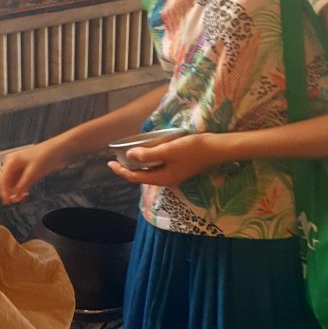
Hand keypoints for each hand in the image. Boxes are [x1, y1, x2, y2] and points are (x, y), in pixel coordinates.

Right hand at [0, 141, 65, 202]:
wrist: (61, 149)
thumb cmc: (48, 153)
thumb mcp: (33, 172)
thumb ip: (23, 185)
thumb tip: (15, 196)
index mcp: (12, 160)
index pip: (3, 179)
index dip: (4, 191)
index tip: (6, 201)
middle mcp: (15, 163)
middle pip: (7, 181)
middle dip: (9, 192)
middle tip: (12, 201)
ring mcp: (22, 166)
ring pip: (14, 182)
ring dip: (16, 191)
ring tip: (19, 199)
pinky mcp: (30, 170)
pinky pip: (21, 181)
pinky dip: (22, 188)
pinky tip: (24, 193)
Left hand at [107, 133, 226, 187]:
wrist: (218, 149)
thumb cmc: (193, 149)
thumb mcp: (168, 150)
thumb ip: (148, 155)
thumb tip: (129, 156)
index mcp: (162, 178)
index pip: (135, 177)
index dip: (121, 171)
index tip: (109, 163)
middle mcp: (167, 180)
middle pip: (141, 176)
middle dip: (127, 169)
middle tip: (115, 160)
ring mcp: (173, 175)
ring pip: (149, 172)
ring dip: (137, 166)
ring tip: (127, 157)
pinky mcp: (178, 168)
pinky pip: (157, 167)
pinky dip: (148, 162)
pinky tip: (146, 153)